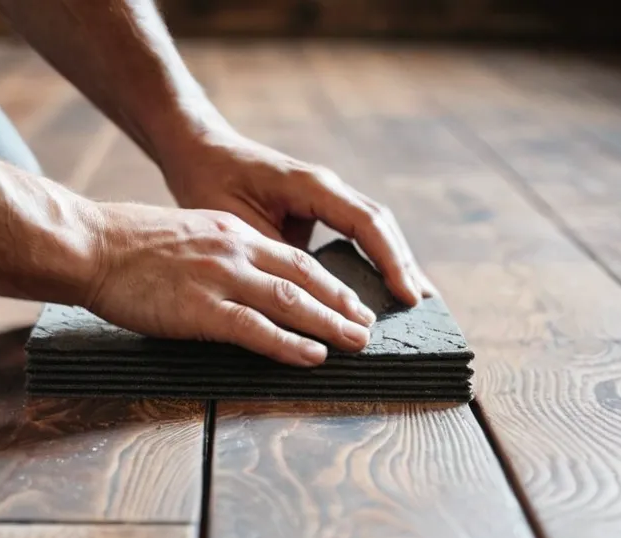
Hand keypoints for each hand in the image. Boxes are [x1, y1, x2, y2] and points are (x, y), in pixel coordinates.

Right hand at [82, 202, 377, 365]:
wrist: (89, 245)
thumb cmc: (122, 246)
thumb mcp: (180, 237)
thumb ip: (211, 256)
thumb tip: (231, 283)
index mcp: (229, 232)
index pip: (292, 257)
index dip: (327, 282)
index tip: (349, 300)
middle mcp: (233, 250)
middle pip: (304, 277)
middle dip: (341, 303)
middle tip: (367, 326)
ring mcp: (219, 278)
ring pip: (291, 302)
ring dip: (329, 325)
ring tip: (356, 343)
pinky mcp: (200, 308)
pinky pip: (256, 329)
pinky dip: (290, 344)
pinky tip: (313, 356)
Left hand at [159, 128, 436, 304]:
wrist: (197, 150)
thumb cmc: (210, 182)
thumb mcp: (238, 225)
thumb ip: (275, 257)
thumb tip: (306, 299)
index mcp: (312, 185)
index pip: (366, 222)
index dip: (390, 260)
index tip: (407, 294)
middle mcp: (326, 187)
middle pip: (379, 226)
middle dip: (402, 264)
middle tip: (423, 305)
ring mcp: (324, 196)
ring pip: (371, 229)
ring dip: (391, 261)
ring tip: (414, 301)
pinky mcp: (316, 208)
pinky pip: (354, 233)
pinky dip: (370, 257)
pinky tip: (378, 286)